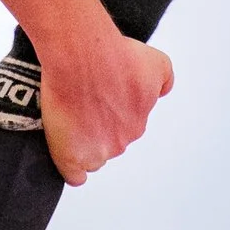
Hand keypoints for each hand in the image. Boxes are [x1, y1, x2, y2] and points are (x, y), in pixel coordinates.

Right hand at [38, 19, 170, 184]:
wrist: (82, 55)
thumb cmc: (113, 55)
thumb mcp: (155, 61)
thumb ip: (164, 80)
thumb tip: (162, 92)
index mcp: (138, 122)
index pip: (123, 129)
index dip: (109, 117)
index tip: (98, 104)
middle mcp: (122, 140)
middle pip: (107, 144)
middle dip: (95, 129)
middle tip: (79, 106)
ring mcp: (97, 150)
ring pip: (91, 157)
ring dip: (81, 144)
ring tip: (66, 120)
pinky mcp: (71, 157)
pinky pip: (74, 175)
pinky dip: (70, 167)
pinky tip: (65, 154)